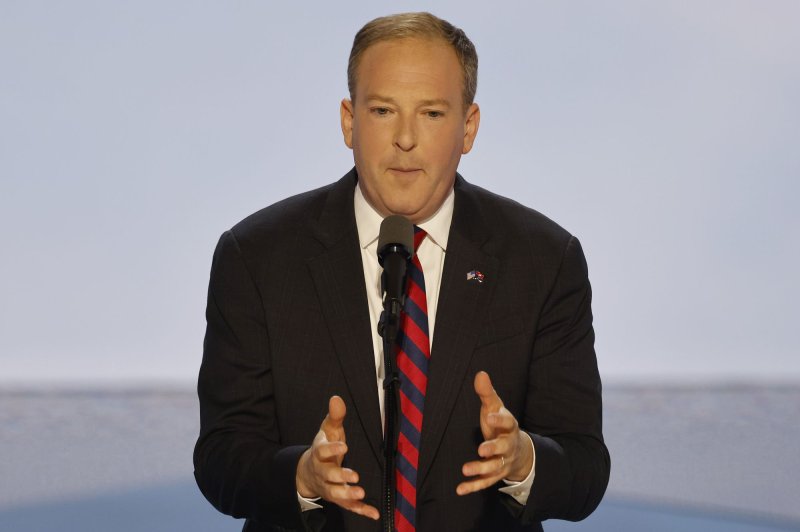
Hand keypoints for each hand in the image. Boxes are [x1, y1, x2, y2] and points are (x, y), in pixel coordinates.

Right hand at [296, 396, 378, 519]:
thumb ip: (335, 416)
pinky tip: (374, 513)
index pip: (323, 451)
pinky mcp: (338, 499)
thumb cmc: (323, 448)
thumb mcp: (328, 430)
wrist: (307, 473)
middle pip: (329, 475)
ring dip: (348, 495)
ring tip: (360, 493)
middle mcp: (322, 472)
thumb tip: (337, 398)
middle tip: (354, 475)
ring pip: (336, 493)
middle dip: (340, 476)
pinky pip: (349, 507)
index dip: (332, 448)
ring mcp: (329, 487)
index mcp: (319, 454)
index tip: (344, 445)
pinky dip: (361, 510)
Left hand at [457, 371, 533, 495]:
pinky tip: (459, 489)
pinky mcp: (495, 474)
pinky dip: (473, 486)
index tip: (489, 416)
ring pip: (494, 468)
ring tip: (465, 469)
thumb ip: (487, 393)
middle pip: (502, 449)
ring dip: (480, 470)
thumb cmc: (500, 424)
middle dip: (493, 449)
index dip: (499, 420)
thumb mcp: (495, 407)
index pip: (507, 422)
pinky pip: (485, 483)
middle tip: (481, 450)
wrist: (518, 449)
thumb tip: (480, 373)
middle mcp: (508, 446)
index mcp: (509, 427)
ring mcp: (502, 462)